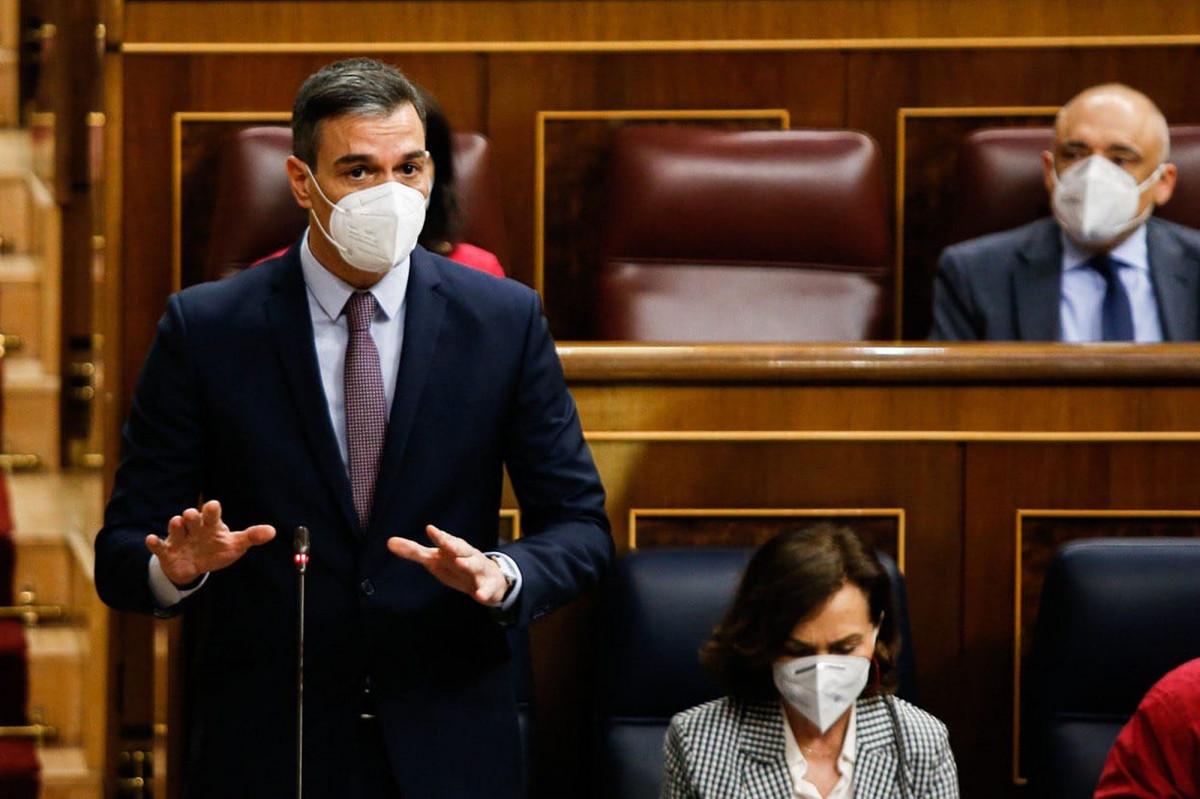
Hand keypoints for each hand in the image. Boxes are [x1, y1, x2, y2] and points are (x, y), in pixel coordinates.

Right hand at [146, 500, 275, 586]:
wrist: (193, 565)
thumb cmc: (216, 550)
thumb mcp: (234, 545)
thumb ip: (251, 537)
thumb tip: (272, 531)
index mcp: (211, 525)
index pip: (211, 514)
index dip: (212, 510)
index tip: (213, 506)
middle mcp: (194, 528)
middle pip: (191, 518)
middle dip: (191, 516)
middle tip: (191, 515)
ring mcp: (179, 538)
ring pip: (175, 527)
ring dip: (175, 525)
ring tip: (176, 522)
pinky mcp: (167, 551)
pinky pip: (159, 545)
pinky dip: (154, 543)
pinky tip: (151, 539)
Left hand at [387, 525, 508, 605]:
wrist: (490, 580)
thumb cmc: (457, 565)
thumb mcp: (435, 559)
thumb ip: (414, 552)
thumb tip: (389, 541)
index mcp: (453, 548)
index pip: (445, 540)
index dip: (438, 536)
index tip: (430, 529)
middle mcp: (466, 556)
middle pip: (461, 549)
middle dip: (454, 545)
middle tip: (446, 543)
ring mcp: (478, 570)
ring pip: (474, 565)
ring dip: (468, 564)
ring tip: (460, 563)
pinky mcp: (487, 585)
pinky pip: (486, 589)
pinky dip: (483, 592)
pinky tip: (479, 596)